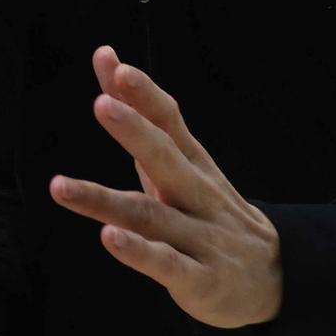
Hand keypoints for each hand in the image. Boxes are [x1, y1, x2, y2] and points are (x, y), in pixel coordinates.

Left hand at [49, 46, 282, 329]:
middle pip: (165, 157)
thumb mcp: (179, 161)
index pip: (170, 121)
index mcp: (192, 163)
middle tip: (102, 103)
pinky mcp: (200, 279)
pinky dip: (139, 251)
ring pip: (151, 214)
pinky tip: (109, 238)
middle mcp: (197, 194)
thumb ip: (141, 113)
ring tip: (61, 186)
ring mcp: (200, 237)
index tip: (118, 67)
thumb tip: (106, 56)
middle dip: (135, 130)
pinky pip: (166, 264)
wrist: (274, 275)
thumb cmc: (207, 209)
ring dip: (104, 200)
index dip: (145, 95)